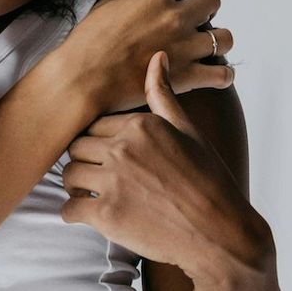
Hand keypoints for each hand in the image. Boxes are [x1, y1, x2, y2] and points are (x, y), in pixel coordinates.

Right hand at [53, 0, 233, 116]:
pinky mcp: (188, 76)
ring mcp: (185, 47)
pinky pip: (223, 75)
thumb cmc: (88, 41)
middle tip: (192, 23)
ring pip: (225, 38)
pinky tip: (209, 75)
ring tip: (203, 49)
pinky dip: (221, 77)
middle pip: (212, 1)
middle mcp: (176, 17)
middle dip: (205, 9)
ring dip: (217, 41)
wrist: (83, 79)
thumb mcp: (105, 3)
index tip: (168, 5)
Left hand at [60, 52, 270, 280]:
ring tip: (87, 194)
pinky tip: (83, 215)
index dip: (97, 141)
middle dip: (82, 161)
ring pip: (69, 175)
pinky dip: (72, 213)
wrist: (222, 234)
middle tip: (93, 175)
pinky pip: (70, 208)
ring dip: (74, 186)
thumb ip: (164, 95)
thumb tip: (157, 55)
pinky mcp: (108, 215)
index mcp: (139, 125)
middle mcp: (122, 149)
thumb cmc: (208, 180)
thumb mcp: (189, 131)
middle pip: (76, 147)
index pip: (94, 125)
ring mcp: (114, 182)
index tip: (103, 155)